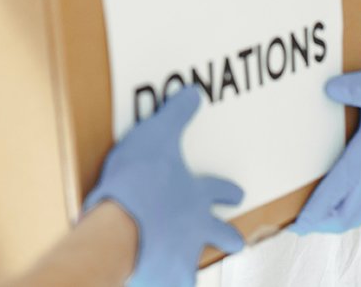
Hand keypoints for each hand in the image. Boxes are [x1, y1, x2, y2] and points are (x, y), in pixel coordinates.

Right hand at [83, 86, 244, 286]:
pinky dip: (161, 284)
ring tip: (189, 275)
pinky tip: (155, 283)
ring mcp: (180, 258)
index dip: (228, 190)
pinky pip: (167, 285)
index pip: (219, 190)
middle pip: (223, 236)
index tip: (238, 192)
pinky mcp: (161, 279)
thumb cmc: (139, 180)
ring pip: (196, 268)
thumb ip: (175, 115)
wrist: (122, 225)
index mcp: (195, 196)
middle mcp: (195, 229)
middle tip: (236, 240)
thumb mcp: (156, 135)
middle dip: (230, 237)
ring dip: (193, 269)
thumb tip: (193, 93)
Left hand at [290, 66, 360, 234]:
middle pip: (342, 213)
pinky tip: (322, 216)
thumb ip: (356, 85)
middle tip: (286, 223)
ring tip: (298, 221)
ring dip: (325, 223)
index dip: (317, 206)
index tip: (296, 220)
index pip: (341, 186)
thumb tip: (329, 89)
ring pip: (350, 218)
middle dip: (314, 221)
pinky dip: (340, 220)